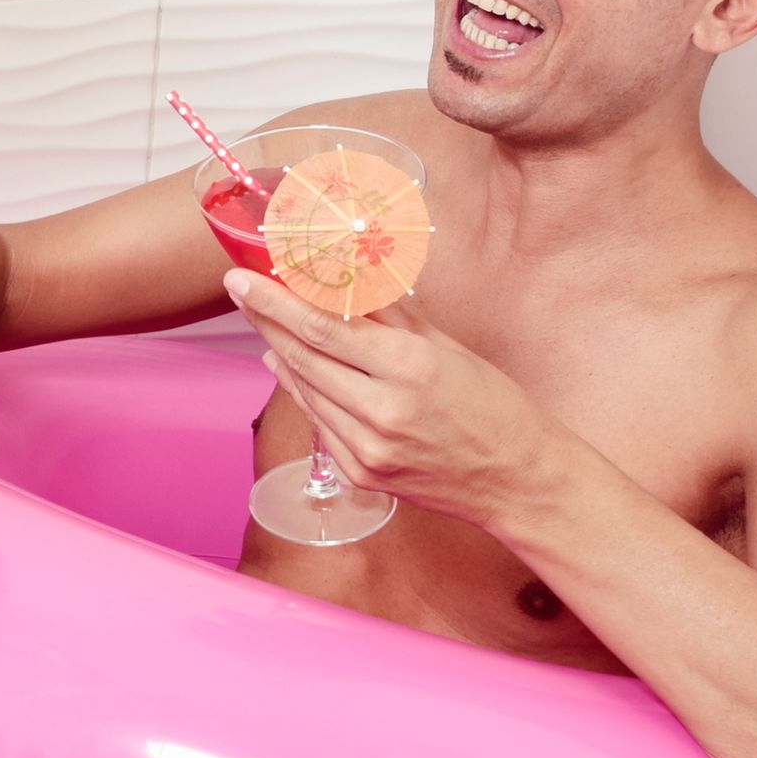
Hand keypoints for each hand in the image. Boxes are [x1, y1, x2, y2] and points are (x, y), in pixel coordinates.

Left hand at [223, 269, 556, 522]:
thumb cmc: (492, 406)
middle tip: (240, 291)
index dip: (276, 301)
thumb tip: (345, 279)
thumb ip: (390, 315)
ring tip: (264, 321)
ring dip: (280, 352)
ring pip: (306, 390)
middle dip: (266, 320)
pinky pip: (320, 423)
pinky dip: (303, 390)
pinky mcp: (361, 474)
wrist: (516, 479)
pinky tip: (290, 367)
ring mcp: (368, 448)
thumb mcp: (446, 347)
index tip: (243, 278)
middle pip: (304, 357)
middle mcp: (383, 411)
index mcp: (410, 368)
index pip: (323, 328)